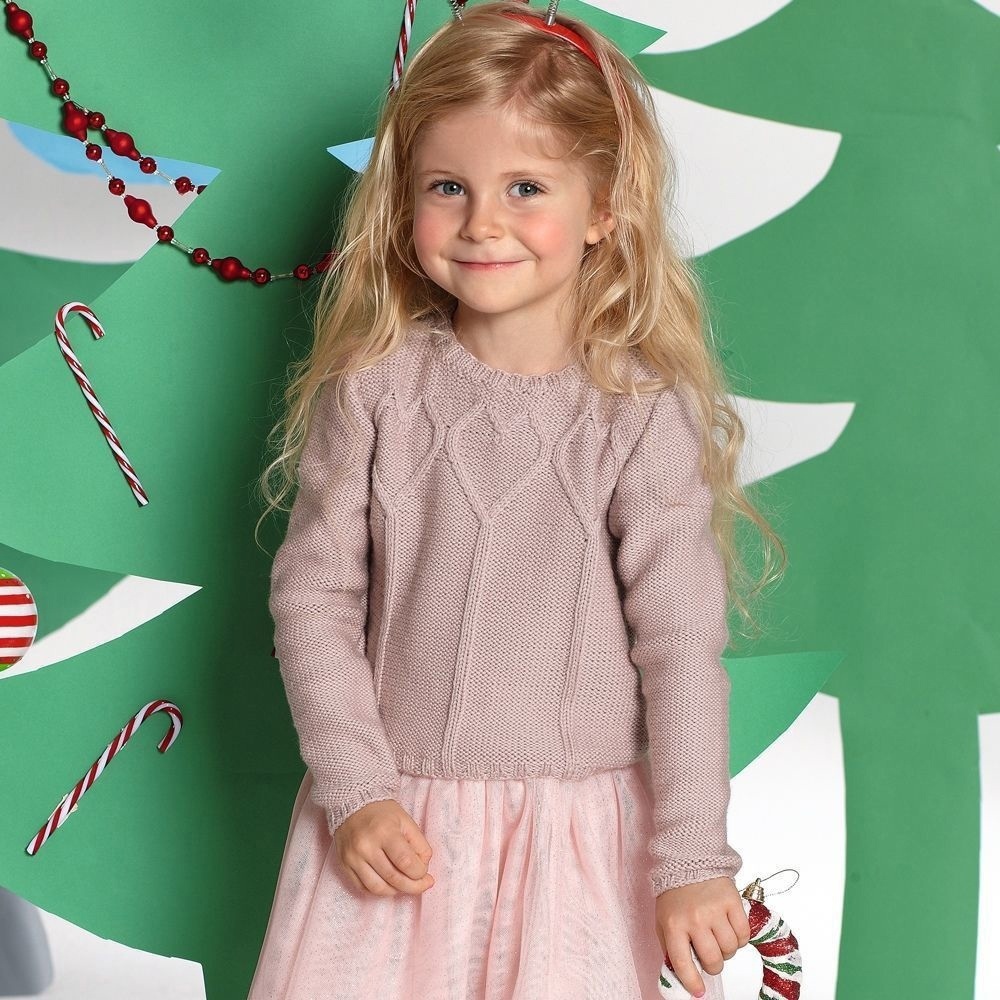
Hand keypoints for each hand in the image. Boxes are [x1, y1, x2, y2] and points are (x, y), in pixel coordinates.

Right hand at [334, 799, 434, 896]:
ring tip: (405, 884)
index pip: (405, 862)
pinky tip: (389, 883)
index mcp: (384, 831)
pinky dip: (380, 890)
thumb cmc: (383, 813)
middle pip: (393, 879)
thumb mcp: (406, 821)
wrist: (352, 806)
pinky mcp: (344, 866)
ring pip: (378, 889)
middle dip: (413, 887)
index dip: (420, 873)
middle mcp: (366, 847)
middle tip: (422, 885)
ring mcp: (352, 858)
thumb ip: (420, 844)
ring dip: (396, 891)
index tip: (425, 872)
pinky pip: (363, 888)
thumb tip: (423, 868)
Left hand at [655, 876, 750, 997]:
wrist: (687, 860)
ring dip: (727, 949)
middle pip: (713, 960)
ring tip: (718, 935)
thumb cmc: (675, 895)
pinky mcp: (732, 902)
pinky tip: (730, 927)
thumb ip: (671, 949)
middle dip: (714, 964)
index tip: (698, 991)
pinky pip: (744, 935)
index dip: (692, 982)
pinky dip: (740, 937)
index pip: (683, 964)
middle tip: (710, 954)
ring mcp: (714, 910)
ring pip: (731, 949)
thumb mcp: (664, 921)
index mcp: (673, 925)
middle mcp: (694, 919)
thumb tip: (683, 977)